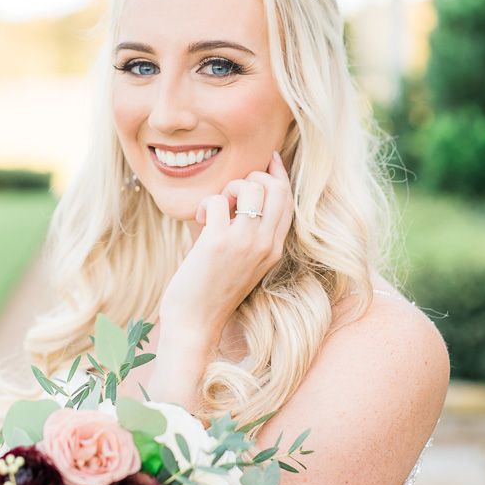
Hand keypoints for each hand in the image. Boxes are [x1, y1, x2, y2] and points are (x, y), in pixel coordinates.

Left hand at [158, 150, 294, 335]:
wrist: (195, 324)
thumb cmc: (211, 292)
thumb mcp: (243, 262)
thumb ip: (249, 233)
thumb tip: (240, 197)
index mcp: (275, 249)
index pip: (288, 200)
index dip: (279, 175)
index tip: (270, 159)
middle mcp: (266, 245)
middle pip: (276, 188)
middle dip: (253, 177)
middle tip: (231, 194)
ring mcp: (245, 244)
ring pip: (250, 187)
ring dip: (228, 188)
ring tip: (214, 209)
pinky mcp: (218, 243)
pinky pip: (218, 200)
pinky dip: (205, 203)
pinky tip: (199, 219)